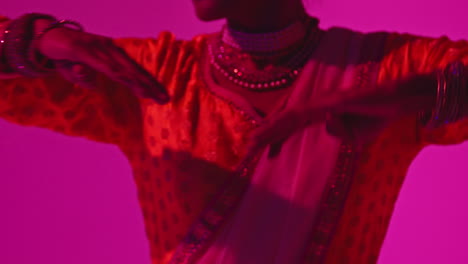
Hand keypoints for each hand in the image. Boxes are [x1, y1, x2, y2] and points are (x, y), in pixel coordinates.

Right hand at [34, 19, 169, 103]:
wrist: (45, 36)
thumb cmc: (65, 56)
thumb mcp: (75, 72)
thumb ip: (86, 79)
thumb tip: (94, 86)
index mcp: (113, 56)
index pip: (135, 71)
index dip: (149, 84)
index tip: (163, 97)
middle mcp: (109, 50)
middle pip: (134, 70)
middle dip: (150, 85)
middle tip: (165, 99)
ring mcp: (97, 48)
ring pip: (120, 68)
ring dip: (136, 81)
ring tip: (149, 94)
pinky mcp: (83, 49)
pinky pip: (99, 62)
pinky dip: (113, 72)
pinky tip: (126, 80)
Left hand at [247, 74, 435, 154]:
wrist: (397, 102)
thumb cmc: (376, 117)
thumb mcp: (356, 137)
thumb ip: (340, 133)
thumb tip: (328, 125)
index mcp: (320, 113)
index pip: (292, 126)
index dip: (277, 138)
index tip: (262, 152)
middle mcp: (317, 104)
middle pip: (285, 120)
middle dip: (266, 133)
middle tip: (247, 146)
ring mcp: (323, 102)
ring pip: (290, 116)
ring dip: (270, 129)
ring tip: (253, 141)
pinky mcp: (332, 102)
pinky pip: (306, 114)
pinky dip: (289, 122)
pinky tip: (275, 130)